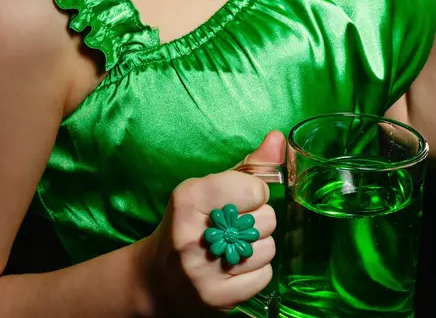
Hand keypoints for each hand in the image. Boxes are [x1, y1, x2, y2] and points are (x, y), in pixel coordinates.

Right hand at [143, 130, 285, 313]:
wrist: (156, 279)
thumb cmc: (189, 223)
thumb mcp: (209, 187)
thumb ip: (249, 165)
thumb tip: (279, 138)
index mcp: (189, 198)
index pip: (254, 189)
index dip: (254, 193)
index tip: (238, 199)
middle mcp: (194, 235)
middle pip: (266, 219)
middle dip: (257, 220)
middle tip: (236, 225)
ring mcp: (205, 271)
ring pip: (269, 249)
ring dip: (258, 246)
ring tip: (235, 246)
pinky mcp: (217, 298)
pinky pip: (265, 276)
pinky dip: (257, 270)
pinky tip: (236, 266)